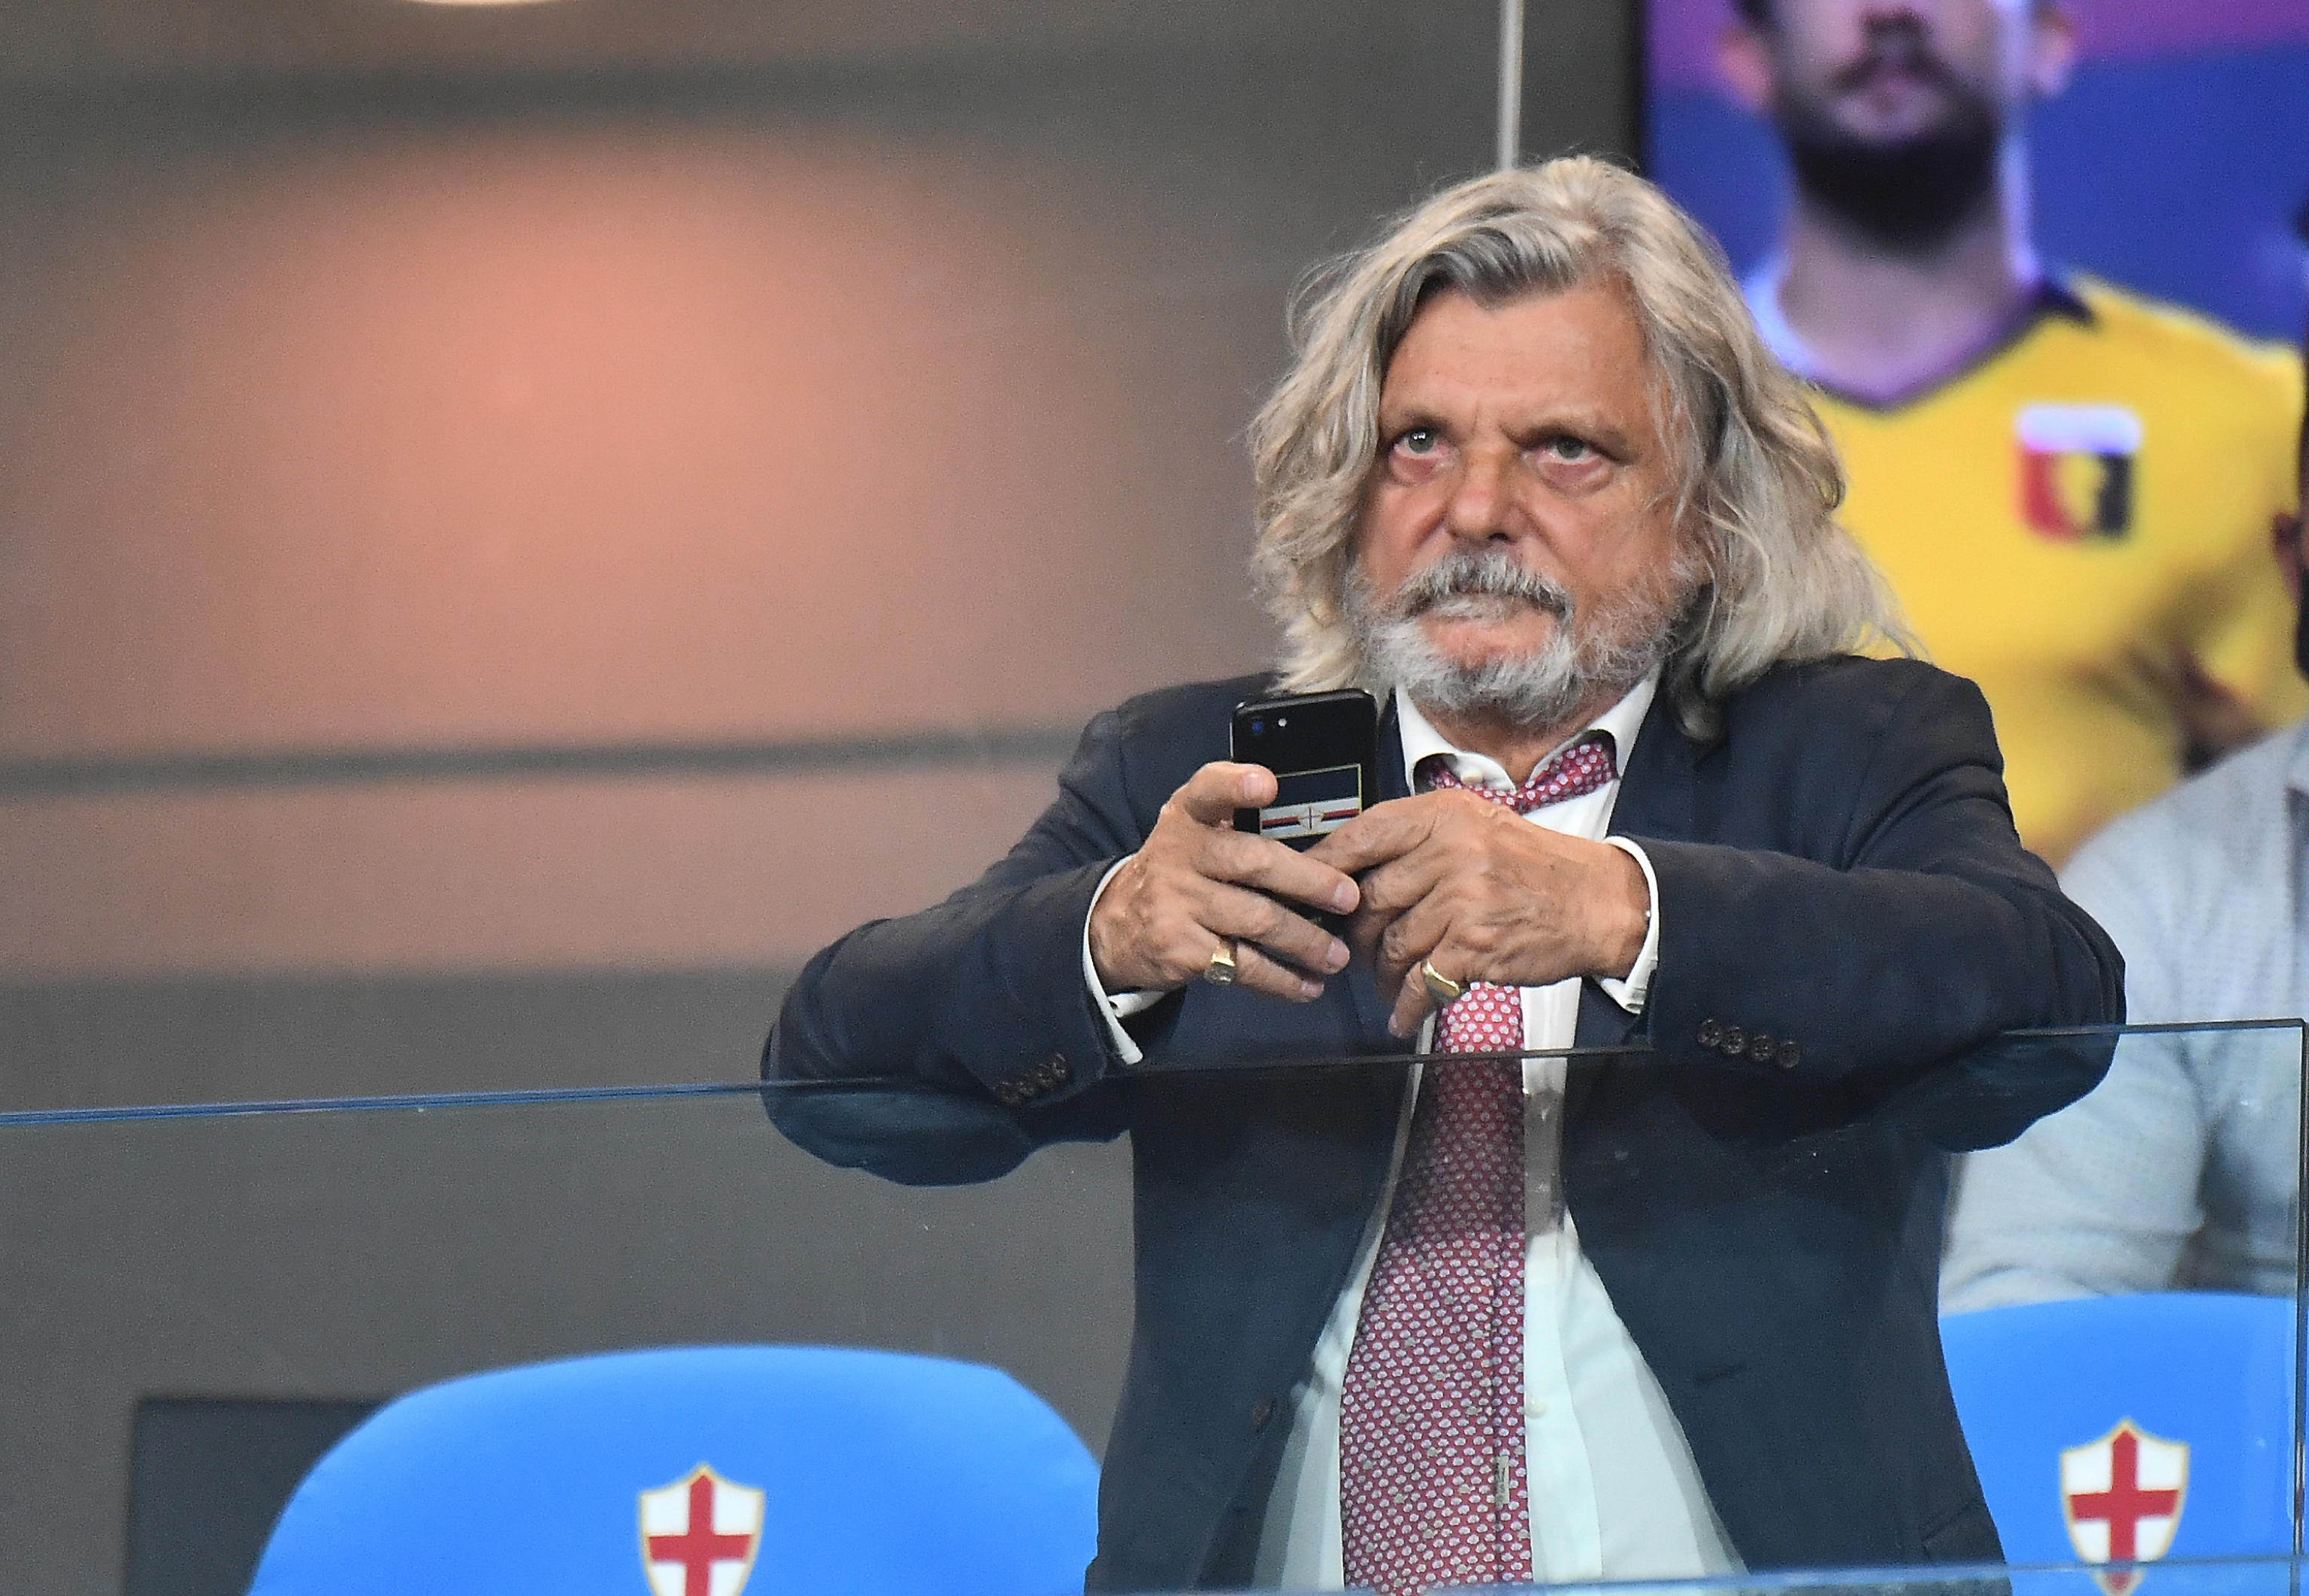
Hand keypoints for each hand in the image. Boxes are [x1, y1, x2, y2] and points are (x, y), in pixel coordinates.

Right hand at [1089, 762, 1360, 1002]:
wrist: (1115, 927)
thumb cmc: (1180, 873)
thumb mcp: (1192, 836)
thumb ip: (1238, 826)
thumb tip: (1325, 843)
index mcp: (1187, 816)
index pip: (1207, 789)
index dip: (1235, 786)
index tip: (1267, 786)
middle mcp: (1178, 853)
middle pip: (1253, 862)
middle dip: (1308, 881)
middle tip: (1348, 898)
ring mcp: (1176, 902)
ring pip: (1256, 920)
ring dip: (1305, 941)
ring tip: (1338, 956)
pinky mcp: (1180, 948)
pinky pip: (1243, 965)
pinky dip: (1282, 979)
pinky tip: (1308, 985)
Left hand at [1310, 790, 1647, 1036]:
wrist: (1600, 901)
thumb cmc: (1534, 867)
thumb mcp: (1477, 827)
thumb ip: (1419, 839)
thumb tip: (1352, 867)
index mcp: (1443, 815)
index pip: (1363, 835)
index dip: (1324, 865)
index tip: (1303, 888)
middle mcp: (1450, 850)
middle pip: (1369, 898)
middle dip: (1353, 933)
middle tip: (1349, 951)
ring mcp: (1462, 898)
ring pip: (1390, 943)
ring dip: (1379, 973)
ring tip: (1381, 984)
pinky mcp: (1475, 945)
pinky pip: (1421, 981)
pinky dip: (1406, 1005)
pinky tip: (1402, 1015)